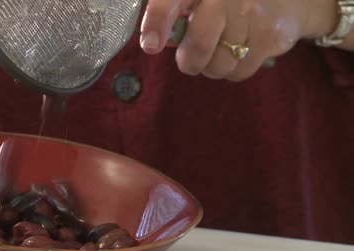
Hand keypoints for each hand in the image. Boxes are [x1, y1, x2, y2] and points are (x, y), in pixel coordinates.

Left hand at [140, 0, 338, 80]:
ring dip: (212, 67)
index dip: (158, 21)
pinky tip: (238, 53)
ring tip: (219, 51)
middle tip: (189, 61)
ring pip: (219, 64)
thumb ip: (176, 10)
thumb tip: (153, 40)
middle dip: (189, 61)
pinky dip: (232, 71)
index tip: (150, 45)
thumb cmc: (229, 1)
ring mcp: (253, 14)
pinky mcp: (271, 35)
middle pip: (200, 42)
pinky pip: (239, 72)